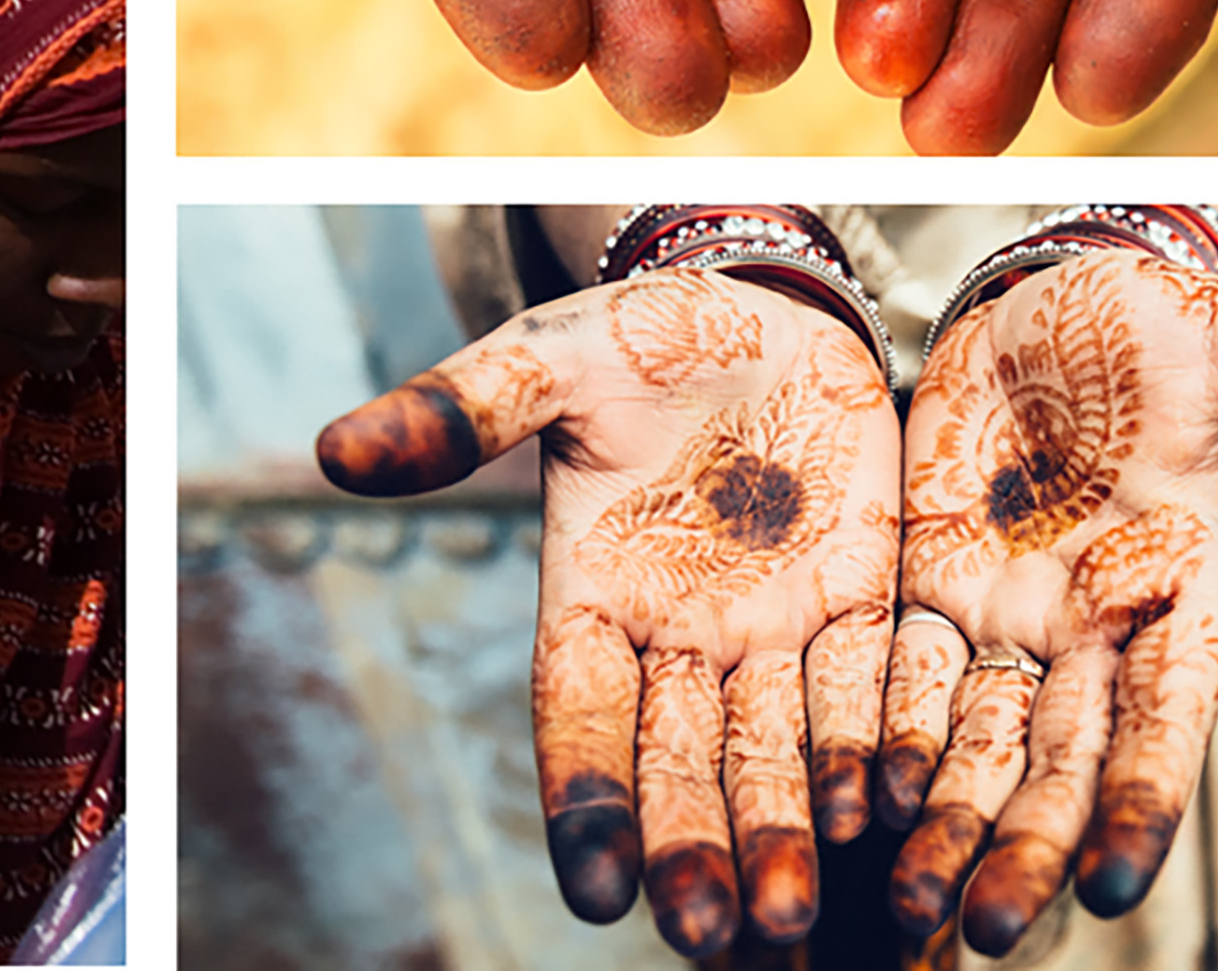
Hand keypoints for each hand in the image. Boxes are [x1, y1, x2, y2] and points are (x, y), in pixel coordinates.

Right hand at [320, 274, 900, 958]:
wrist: (764, 309)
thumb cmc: (639, 336)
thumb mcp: (550, 358)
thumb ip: (460, 409)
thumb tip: (333, 452)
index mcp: (589, 594)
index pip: (579, 715)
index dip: (584, 799)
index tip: (592, 891)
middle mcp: (677, 635)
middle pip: (680, 761)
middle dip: (694, 848)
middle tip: (710, 937)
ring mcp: (770, 628)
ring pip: (775, 750)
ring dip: (784, 832)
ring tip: (793, 916)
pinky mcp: (858, 602)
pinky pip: (865, 686)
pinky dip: (870, 749)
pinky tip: (883, 812)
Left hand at [878, 254, 1217, 949]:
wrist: (1055, 296)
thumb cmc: (1161, 326)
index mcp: (1177, 592)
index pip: (1166, 719)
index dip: (1146, 800)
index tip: (1114, 885)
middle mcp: (1091, 626)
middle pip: (1058, 756)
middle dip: (1020, 842)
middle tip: (981, 931)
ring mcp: (1005, 609)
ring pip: (970, 736)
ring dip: (941, 818)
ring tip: (903, 901)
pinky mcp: (924, 574)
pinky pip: (893, 670)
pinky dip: (874, 734)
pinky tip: (843, 800)